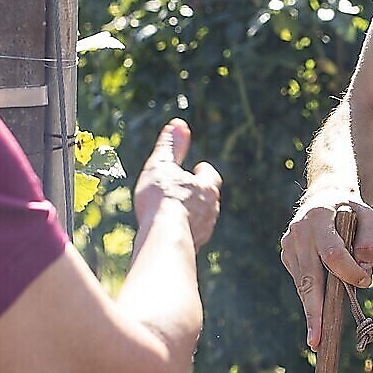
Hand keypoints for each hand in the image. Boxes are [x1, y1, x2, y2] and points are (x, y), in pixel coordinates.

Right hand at [133, 119, 222, 246]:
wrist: (164, 238)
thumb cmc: (162, 198)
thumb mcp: (162, 166)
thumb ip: (170, 147)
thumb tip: (178, 124)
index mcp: (207, 188)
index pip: (211, 176)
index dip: (203, 172)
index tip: (197, 168)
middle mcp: (211, 210)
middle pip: (209, 199)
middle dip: (198, 195)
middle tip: (186, 192)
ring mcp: (204, 231)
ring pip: (202, 220)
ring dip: (191, 216)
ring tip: (176, 214)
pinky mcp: (194, 249)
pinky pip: (191, 238)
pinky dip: (183, 233)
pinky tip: (170, 234)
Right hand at [280, 195, 372, 348]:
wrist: (323, 197)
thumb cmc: (350, 209)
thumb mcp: (369, 217)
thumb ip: (368, 243)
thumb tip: (362, 274)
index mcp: (320, 218)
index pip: (332, 253)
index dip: (348, 271)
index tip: (363, 282)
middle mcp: (299, 233)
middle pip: (309, 278)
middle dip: (314, 311)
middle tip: (316, 339)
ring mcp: (289, 246)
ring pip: (304, 285)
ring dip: (313, 310)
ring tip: (317, 337)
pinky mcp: (287, 256)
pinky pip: (302, 282)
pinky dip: (312, 297)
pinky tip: (319, 312)